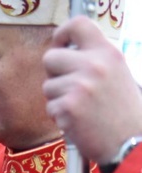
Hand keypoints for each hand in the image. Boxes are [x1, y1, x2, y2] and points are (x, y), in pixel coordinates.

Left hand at [43, 16, 141, 163]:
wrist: (130, 141)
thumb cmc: (121, 110)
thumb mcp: (116, 73)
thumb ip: (92, 60)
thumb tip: (64, 52)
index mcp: (107, 53)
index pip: (78, 25)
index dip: (62, 34)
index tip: (60, 45)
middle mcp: (94, 65)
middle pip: (50, 57)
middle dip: (54, 74)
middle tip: (68, 87)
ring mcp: (80, 86)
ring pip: (47, 86)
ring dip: (57, 98)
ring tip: (80, 108)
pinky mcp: (68, 107)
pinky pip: (50, 107)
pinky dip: (59, 116)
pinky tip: (78, 121)